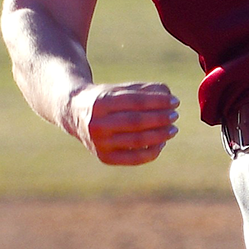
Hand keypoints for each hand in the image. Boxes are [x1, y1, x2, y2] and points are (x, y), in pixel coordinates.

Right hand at [65, 82, 179, 165]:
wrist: (73, 113)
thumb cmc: (103, 98)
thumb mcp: (118, 89)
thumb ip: (143, 90)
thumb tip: (169, 95)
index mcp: (100, 102)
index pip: (136, 102)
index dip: (158, 102)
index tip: (175, 101)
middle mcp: (97, 124)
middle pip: (136, 122)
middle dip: (160, 118)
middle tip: (175, 115)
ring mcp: (99, 143)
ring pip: (137, 141)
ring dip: (160, 135)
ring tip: (173, 129)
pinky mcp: (104, 157)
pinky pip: (134, 158)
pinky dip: (152, 152)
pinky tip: (162, 143)